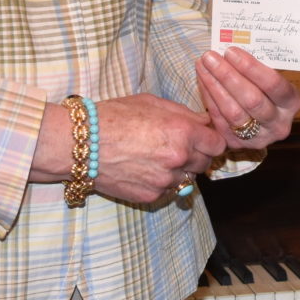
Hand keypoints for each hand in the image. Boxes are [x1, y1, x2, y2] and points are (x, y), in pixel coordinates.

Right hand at [83, 91, 226, 204]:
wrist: (81, 145)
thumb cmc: (114, 116)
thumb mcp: (151, 103)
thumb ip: (184, 114)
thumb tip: (205, 122)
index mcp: (182, 131)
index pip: (217, 144)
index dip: (211, 140)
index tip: (203, 138)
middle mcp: (178, 158)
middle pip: (206, 163)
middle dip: (198, 155)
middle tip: (179, 146)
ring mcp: (165, 180)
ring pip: (188, 178)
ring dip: (180, 169)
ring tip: (157, 157)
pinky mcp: (151, 196)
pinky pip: (168, 189)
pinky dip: (162, 181)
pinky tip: (144, 168)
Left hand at [196, 47, 299, 150]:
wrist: (261, 122)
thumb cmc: (264, 90)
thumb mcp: (270, 79)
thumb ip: (256, 68)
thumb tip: (230, 49)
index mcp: (292, 103)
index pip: (273, 84)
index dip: (250, 68)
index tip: (230, 51)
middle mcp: (279, 124)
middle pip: (252, 99)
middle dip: (228, 75)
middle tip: (210, 56)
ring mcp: (259, 138)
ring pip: (233, 111)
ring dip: (214, 86)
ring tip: (203, 65)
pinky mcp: (238, 144)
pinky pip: (220, 120)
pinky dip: (209, 99)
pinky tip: (203, 81)